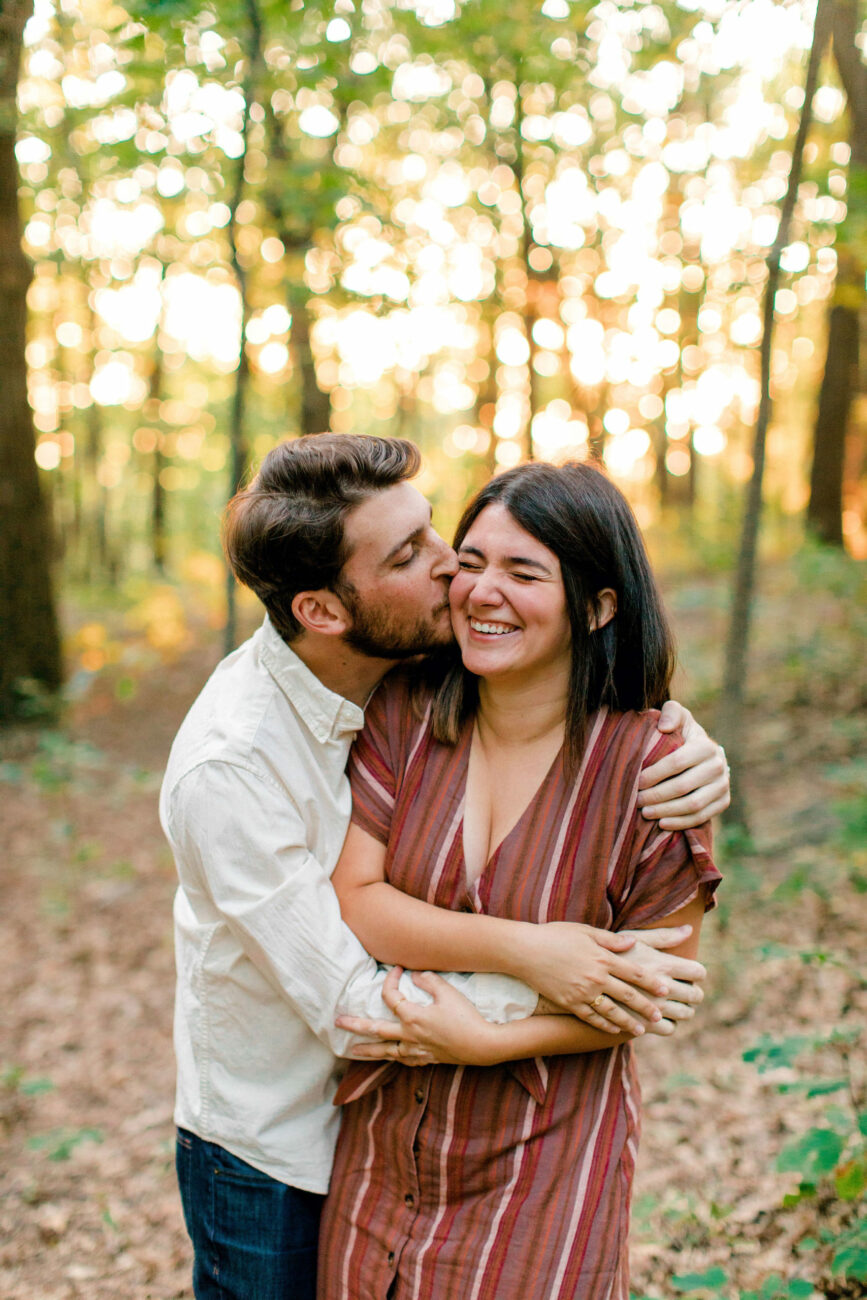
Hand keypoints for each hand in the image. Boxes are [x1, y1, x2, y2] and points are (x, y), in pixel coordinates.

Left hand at [336, 967, 496, 1066]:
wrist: (484, 1045)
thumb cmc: (466, 1016)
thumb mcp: (448, 992)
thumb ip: (428, 980)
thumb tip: (414, 975)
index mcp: (412, 1017)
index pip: (391, 997)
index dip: (389, 980)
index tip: (396, 970)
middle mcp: (409, 1036)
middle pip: (376, 1030)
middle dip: (356, 1025)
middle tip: (338, 1023)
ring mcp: (417, 1050)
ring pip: (386, 1051)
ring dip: (368, 1050)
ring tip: (352, 1052)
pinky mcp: (427, 1060)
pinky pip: (403, 1060)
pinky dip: (392, 1058)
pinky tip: (389, 1058)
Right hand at [515, 922, 688, 1035]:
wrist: (525, 951)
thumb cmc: (555, 936)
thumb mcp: (585, 931)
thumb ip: (610, 939)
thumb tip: (633, 942)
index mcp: (602, 957)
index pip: (634, 972)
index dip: (652, 982)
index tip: (665, 989)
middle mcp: (596, 976)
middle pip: (627, 994)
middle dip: (645, 1006)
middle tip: (659, 1014)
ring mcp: (582, 992)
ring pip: (612, 1010)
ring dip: (628, 1021)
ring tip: (641, 1029)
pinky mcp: (569, 1003)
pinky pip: (591, 1017)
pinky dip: (604, 1025)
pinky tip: (614, 1030)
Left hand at [638, 702, 729, 828]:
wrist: (705, 754)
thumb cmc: (683, 734)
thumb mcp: (678, 716)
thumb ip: (671, 713)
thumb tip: (664, 727)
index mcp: (705, 746)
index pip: (677, 762)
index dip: (654, 774)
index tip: (636, 781)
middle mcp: (719, 766)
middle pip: (683, 787)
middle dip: (656, 795)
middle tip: (636, 800)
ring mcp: (723, 786)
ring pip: (693, 805)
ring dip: (666, 811)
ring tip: (645, 812)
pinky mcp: (724, 802)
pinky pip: (701, 817)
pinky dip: (680, 823)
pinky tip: (662, 823)